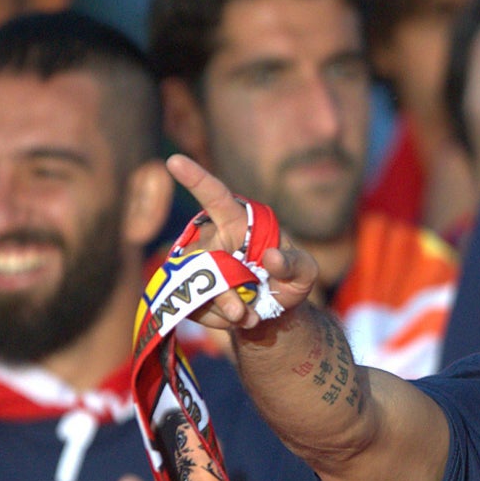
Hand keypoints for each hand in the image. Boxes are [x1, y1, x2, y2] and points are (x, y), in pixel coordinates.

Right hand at [167, 155, 317, 329]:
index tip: (174, 161)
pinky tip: (235, 318)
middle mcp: (211, 237)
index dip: (195, 178)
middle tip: (244, 312)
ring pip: (195, 286)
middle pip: (204, 258)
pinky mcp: (185, 288)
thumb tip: (271, 258)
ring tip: (249, 316)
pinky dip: (215, 319)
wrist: (272, 310)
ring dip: (222, 308)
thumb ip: (296, 264)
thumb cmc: (288, 279)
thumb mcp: (305, 273)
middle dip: (223, 291)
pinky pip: (191, 306)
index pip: (215, 196)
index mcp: (237, 221)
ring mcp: (195, 263)